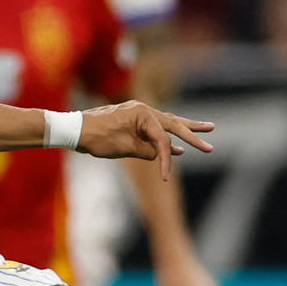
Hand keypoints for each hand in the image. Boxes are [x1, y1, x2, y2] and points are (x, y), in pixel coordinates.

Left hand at [78, 101, 214, 167]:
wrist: (75, 129)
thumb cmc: (97, 138)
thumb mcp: (124, 148)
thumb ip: (146, 151)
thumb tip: (158, 153)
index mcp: (142, 113)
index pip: (162, 139)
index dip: (167, 158)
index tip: (166, 176)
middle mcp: (143, 109)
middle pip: (173, 123)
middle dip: (193, 132)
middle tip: (212, 135)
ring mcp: (138, 113)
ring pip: (167, 122)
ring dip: (186, 128)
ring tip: (206, 128)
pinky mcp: (133, 119)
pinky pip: (156, 127)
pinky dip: (167, 135)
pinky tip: (178, 145)